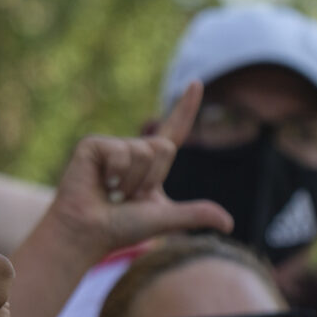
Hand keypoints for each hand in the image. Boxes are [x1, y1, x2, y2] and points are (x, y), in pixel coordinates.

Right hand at [48, 82, 236, 254]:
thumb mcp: (163, 219)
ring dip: (131, 181)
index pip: (174, 131)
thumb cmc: (120, 228)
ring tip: (111, 193)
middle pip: (164, 147)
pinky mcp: (93, 145)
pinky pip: (120, 153)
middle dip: (151, 178)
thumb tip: (229, 224)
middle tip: (126, 196)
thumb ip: (194, 215)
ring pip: (143, 151)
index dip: (186, 107)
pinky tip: (99, 184)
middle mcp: (133, 150)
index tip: (196, 83)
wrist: (86, 233)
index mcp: (151, 165)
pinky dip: (115, 174)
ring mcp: (112, 146)